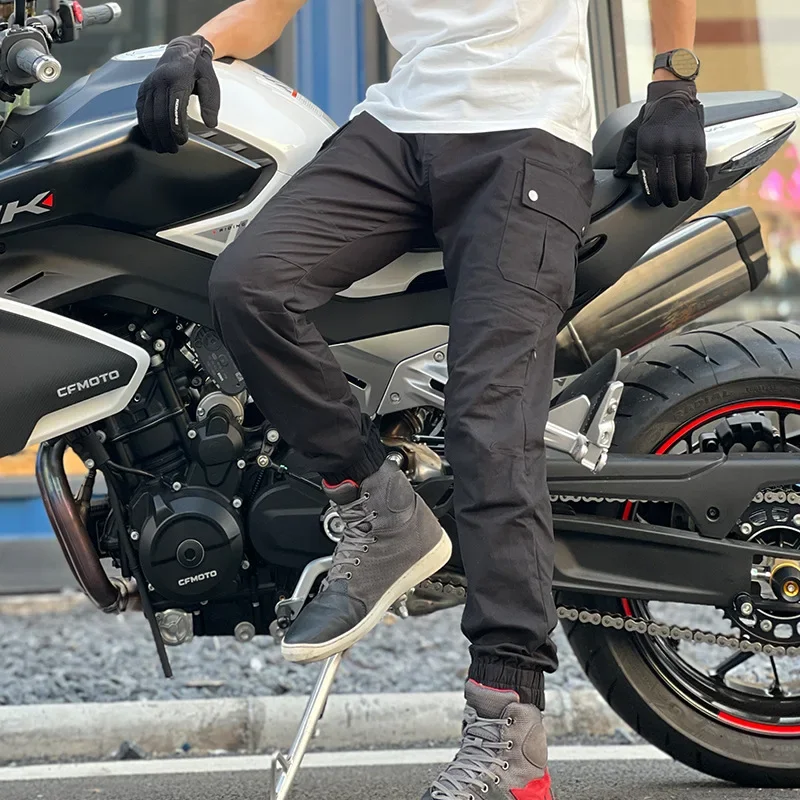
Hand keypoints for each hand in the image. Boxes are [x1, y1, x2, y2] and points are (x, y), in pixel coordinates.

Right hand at [136, 35, 219, 153]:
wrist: (182, 51)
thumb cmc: (198, 68)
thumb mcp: (210, 82)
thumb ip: (211, 103)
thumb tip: (210, 123)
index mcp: (177, 80)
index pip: (173, 109)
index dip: (176, 129)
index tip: (182, 141)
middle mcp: (159, 82)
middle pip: (158, 116)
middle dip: (165, 137)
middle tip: (173, 150)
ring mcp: (149, 85)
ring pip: (147, 116)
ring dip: (154, 135)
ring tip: (163, 147)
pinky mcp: (143, 90)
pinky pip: (140, 111)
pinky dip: (145, 126)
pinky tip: (152, 136)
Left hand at [614, 80, 707, 207]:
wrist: (673, 97)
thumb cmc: (651, 118)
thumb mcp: (632, 133)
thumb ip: (623, 155)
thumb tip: (618, 173)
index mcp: (646, 146)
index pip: (649, 179)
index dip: (652, 195)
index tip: (654, 201)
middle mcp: (665, 146)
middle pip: (668, 182)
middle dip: (669, 198)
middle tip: (668, 202)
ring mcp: (683, 145)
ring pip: (685, 179)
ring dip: (683, 193)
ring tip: (680, 197)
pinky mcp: (698, 143)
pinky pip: (699, 169)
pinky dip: (698, 184)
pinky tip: (695, 192)